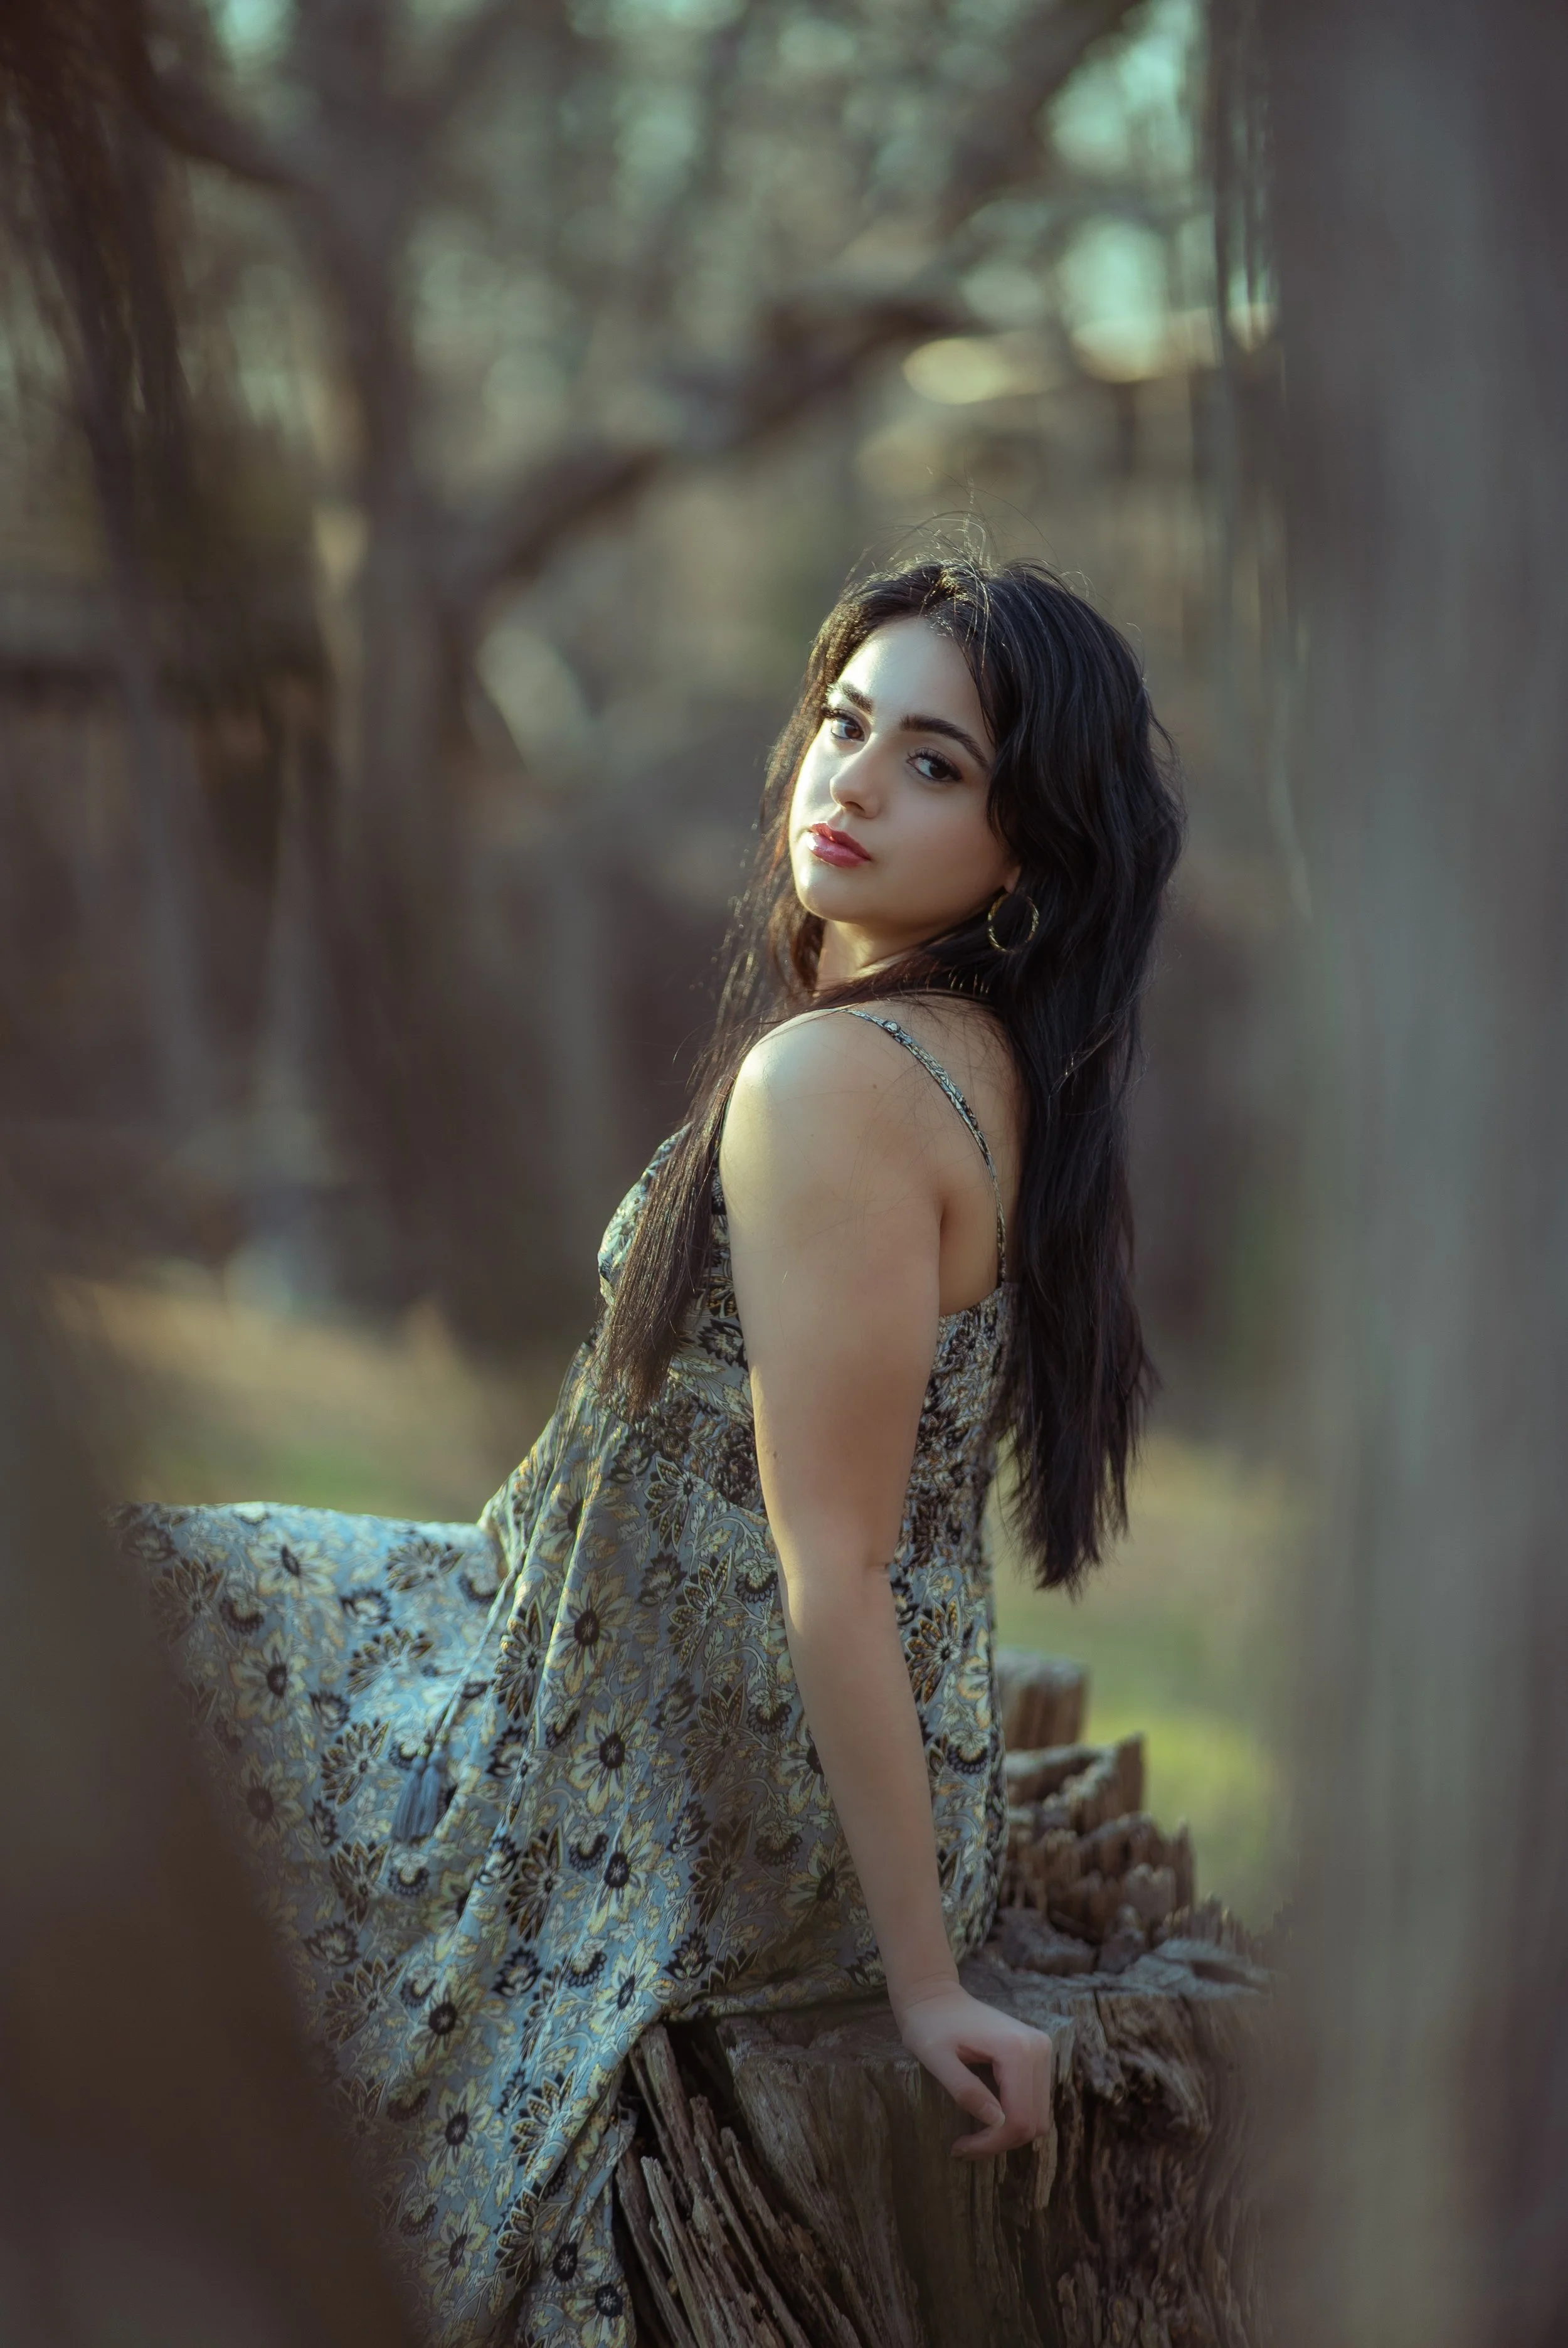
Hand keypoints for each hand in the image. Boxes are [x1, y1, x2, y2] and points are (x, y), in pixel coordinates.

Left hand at [894, 1982, 1053, 2157]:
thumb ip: (965, 2090)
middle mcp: (1038, 2048)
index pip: (1019, 2119)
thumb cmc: (929, 2024)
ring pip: (1038, 2116)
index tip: (959, 2149)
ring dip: (1009, 2134)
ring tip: (975, 2137)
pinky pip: (1034, 2101)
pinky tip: (988, 2118)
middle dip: (1000, 2142)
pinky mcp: (1036, 2053)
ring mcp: (1041, 2049)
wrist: (935, 1995)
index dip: (992, 2143)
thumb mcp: (936, 2059)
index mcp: (1017, 2049)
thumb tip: (997, 2122)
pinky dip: (1015, 2117)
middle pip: (1033, 2121)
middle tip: (965, 2147)